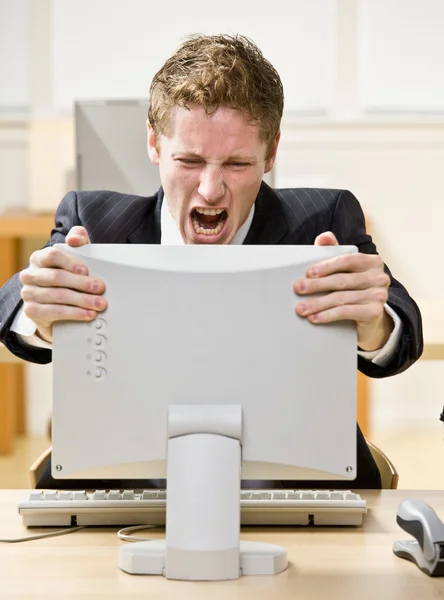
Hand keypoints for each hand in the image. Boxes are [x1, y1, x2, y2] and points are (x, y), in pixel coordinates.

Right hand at [19, 226, 106, 342]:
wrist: (55, 304)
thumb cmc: (67, 276)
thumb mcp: (75, 257)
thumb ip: (77, 240)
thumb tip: (75, 238)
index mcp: (39, 258)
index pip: (52, 255)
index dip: (70, 262)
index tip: (86, 270)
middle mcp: (30, 274)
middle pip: (56, 277)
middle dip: (82, 283)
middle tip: (99, 288)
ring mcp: (28, 293)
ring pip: (57, 296)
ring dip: (82, 300)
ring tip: (98, 303)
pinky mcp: (31, 311)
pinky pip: (54, 312)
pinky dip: (74, 313)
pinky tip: (88, 314)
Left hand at [293, 231, 392, 350]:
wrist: (369, 318)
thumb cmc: (353, 289)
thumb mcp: (343, 270)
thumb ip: (333, 252)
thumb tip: (324, 237)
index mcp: (372, 261)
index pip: (346, 260)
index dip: (326, 266)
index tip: (308, 273)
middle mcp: (379, 277)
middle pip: (341, 280)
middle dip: (316, 285)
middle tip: (298, 289)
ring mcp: (379, 295)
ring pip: (341, 298)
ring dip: (318, 304)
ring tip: (301, 308)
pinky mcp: (375, 312)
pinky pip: (346, 312)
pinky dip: (328, 315)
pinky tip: (315, 317)